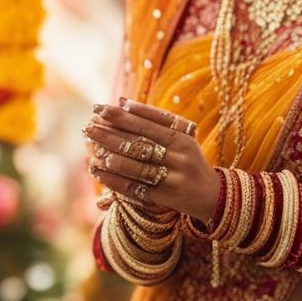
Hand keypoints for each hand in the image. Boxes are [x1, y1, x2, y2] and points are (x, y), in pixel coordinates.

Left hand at [84, 100, 219, 223]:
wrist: (213, 195)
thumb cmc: (190, 160)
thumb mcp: (182, 138)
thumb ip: (156, 122)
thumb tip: (123, 103)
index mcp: (182, 137)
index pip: (148, 123)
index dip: (122, 115)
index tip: (100, 108)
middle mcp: (179, 156)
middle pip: (139, 142)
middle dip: (111, 134)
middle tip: (88, 126)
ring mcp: (173, 177)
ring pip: (136, 165)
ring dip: (111, 156)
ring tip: (92, 148)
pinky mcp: (166, 197)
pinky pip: (135, 187)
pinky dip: (115, 180)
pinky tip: (99, 171)